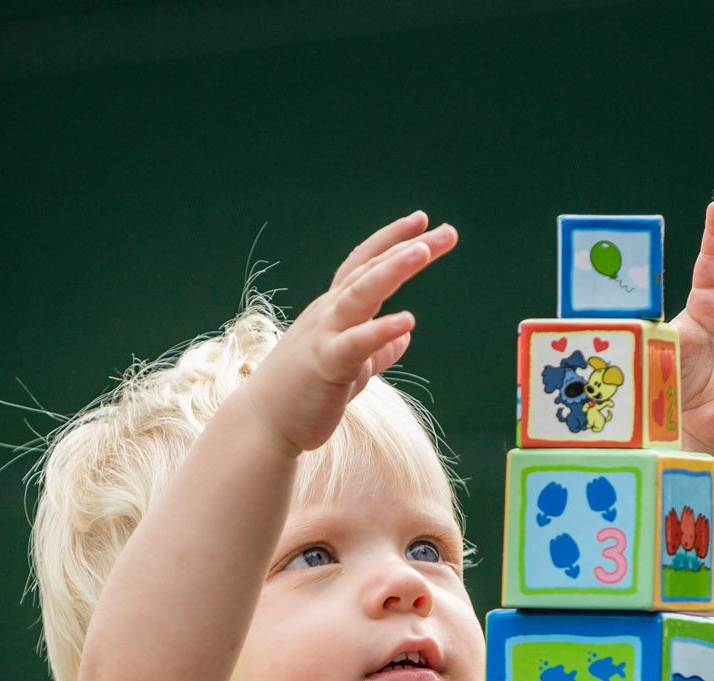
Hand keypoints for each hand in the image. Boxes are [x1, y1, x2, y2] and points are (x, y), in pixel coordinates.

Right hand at [241, 210, 457, 454]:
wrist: (264, 424)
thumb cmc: (304, 393)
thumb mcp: (351, 367)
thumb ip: (378, 349)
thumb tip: (406, 336)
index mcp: (335, 310)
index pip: (366, 264)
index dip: (393, 241)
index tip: (423, 222)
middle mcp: (329, 313)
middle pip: (371, 270)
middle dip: (409, 249)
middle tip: (448, 232)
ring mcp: (326, 335)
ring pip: (360, 294)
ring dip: (392, 270)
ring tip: (422, 252)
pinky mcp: (326, 364)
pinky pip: (356, 343)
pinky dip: (381, 330)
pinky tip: (408, 321)